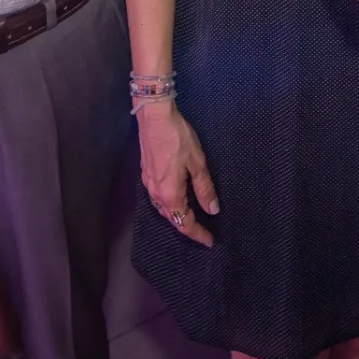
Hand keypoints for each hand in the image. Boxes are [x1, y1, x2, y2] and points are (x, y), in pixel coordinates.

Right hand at [137, 102, 218, 245]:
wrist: (154, 116)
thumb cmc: (177, 138)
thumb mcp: (197, 163)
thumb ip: (204, 189)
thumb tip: (212, 210)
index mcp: (170, 194)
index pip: (184, 223)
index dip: (198, 234)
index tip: (209, 241)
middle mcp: (156, 193)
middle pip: (172, 218)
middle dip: (187, 227)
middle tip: (203, 231)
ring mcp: (148, 183)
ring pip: (163, 208)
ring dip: (177, 216)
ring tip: (191, 217)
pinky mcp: (146, 173)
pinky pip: (158, 197)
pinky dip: (169, 204)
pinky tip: (176, 197)